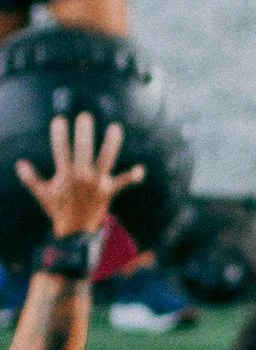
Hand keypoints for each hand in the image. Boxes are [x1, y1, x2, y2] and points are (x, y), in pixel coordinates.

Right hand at [16, 109, 134, 242]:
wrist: (76, 232)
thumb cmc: (59, 209)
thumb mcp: (43, 194)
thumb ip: (32, 179)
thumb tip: (20, 164)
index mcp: (65, 175)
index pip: (61, 150)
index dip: (60, 135)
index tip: (59, 120)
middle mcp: (83, 177)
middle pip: (84, 151)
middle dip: (84, 134)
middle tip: (85, 117)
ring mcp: (98, 183)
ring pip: (106, 160)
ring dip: (111, 144)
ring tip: (116, 128)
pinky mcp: (109, 191)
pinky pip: (123, 182)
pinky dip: (132, 177)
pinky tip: (141, 170)